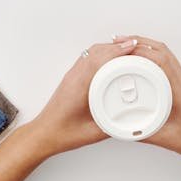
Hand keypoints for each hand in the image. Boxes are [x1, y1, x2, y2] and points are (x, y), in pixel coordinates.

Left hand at [0, 38, 138, 180]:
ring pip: (92, 52)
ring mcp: (72, 75)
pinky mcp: (73, 77)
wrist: (44, 134)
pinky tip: (111, 58)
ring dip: (109, 48)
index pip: (99, 60)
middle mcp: (74, 76)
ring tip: (127, 50)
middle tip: (135, 47)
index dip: (117, 51)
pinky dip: (102, 53)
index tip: (132, 47)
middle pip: (97, 51)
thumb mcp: (94, 133)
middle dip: (117, 46)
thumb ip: (114, 127)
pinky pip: (88, 58)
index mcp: (79, 86)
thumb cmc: (63, 133)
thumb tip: (133, 121)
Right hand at [116, 35, 180, 180]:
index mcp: (178, 88)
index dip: (138, 51)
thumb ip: (141, 133)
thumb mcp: (163, 138)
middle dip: (137, 41)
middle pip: (160, 50)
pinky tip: (140, 59)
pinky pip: (166, 60)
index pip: (159, 60)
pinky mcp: (180, 82)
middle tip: (118, 40)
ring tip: (126, 45)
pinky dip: (151, 53)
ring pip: (164, 52)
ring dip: (145, 45)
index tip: (121, 50)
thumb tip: (119, 127)